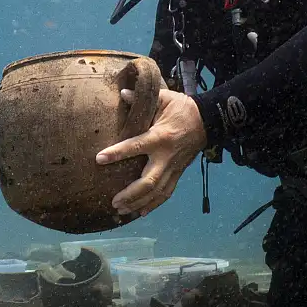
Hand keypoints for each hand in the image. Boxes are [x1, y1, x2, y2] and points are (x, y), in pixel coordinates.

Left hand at [95, 88, 208, 217]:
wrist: (207, 121)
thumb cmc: (181, 108)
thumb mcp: (164, 98)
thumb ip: (142, 98)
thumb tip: (122, 93)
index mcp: (160, 136)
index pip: (136, 146)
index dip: (117, 153)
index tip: (99, 159)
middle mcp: (167, 156)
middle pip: (149, 182)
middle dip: (131, 194)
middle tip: (114, 201)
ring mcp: (174, 167)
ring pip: (157, 192)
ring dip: (139, 203)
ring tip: (122, 210)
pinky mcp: (178, 173)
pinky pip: (166, 193)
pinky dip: (154, 204)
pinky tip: (141, 212)